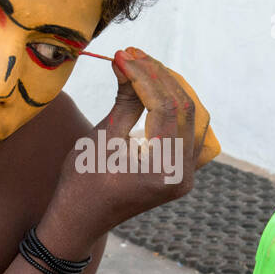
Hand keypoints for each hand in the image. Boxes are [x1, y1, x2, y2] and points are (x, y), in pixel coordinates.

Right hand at [46, 48, 217, 246]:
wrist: (80, 218)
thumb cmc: (82, 181)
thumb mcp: (102, 136)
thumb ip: (125, 98)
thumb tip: (127, 59)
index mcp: (163, 170)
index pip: (164, 108)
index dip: (145, 76)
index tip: (125, 55)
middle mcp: (183, 175)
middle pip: (186, 110)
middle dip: (161, 77)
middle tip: (134, 55)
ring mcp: (186, 175)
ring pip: (193, 118)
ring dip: (172, 89)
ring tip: (144, 67)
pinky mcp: (182, 172)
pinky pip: (190, 132)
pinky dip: (177, 109)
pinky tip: (157, 91)